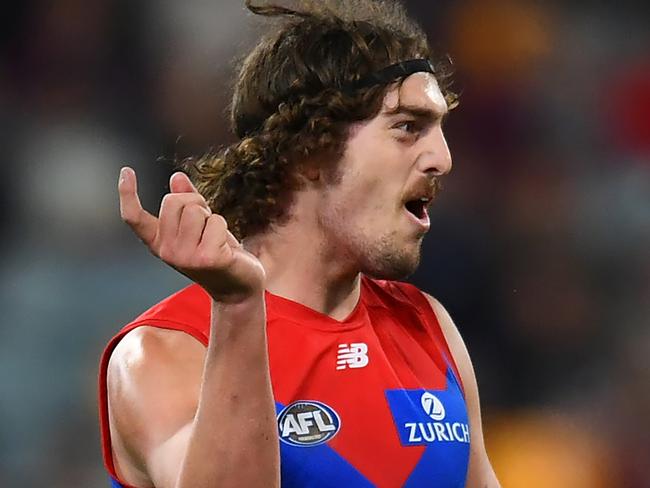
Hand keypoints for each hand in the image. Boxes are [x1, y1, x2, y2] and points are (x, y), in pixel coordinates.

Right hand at [118, 167, 265, 302]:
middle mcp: (167, 251)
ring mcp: (185, 257)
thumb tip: (176, 177)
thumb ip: (188, 202)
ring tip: (216, 238)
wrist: (238, 287)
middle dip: (195, 203)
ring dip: (212, 218)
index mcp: (160, 242)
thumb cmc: (218, 253)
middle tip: (207, 225)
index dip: (127, 194)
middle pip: (173, 201)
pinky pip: (216, 222)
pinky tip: (226, 249)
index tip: (126, 171)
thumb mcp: (200, 226)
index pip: (135, 218)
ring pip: (195, 210)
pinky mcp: (206, 258)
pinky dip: (224, 229)